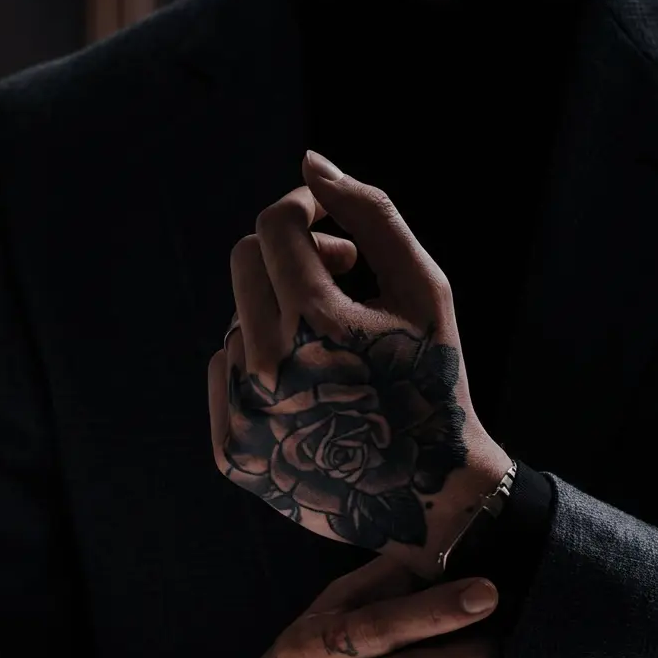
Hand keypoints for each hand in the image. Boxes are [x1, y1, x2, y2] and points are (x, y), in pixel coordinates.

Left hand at [207, 151, 511, 579]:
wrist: (428, 494)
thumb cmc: (434, 381)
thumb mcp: (425, 291)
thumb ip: (372, 216)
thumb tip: (310, 162)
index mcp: (314, 323)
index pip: (275, 225)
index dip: (305, 211)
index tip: (331, 227)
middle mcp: (265, 369)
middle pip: (245, 263)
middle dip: (291, 255)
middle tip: (342, 276)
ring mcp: (242, 416)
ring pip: (237, 321)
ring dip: (279, 316)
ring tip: (333, 348)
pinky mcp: (230, 453)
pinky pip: (223, 374)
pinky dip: (259, 366)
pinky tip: (307, 388)